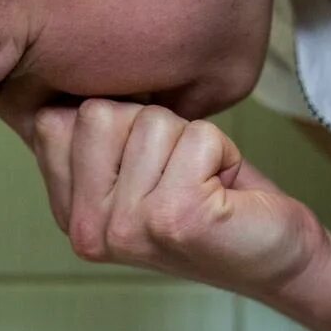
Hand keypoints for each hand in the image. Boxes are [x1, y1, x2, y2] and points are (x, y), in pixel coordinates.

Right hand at [27, 99, 327, 297]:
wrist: (274, 257)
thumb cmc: (209, 201)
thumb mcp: (133, 163)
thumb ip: (92, 134)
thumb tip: (55, 74)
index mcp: (69, 212)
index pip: (55, 119)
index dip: (114, 118)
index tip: (143, 159)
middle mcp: (87, 228)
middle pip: (100, 112)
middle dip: (154, 126)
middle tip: (179, 171)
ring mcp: (126, 227)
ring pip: (152, 121)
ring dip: (192, 142)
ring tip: (202, 182)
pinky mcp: (173, 218)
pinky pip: (198, 137)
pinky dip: (222, 152)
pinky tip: (221, 193)